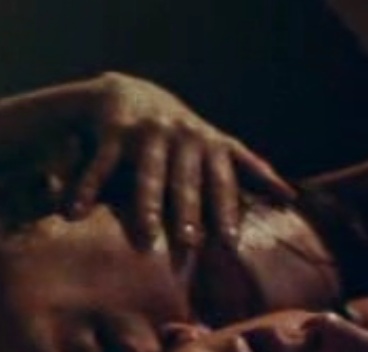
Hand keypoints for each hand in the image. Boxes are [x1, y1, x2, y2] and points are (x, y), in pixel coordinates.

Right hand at [67, 72, 292, 264]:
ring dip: (146, 206)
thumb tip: (290, 196)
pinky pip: (102, 165)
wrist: (127, 92)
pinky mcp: (114, 132)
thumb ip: (246, 169)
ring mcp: (147, 133)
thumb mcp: (214, 144)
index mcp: (208, 143)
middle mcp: (181, 135)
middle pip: (185, 181)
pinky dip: (88, 189)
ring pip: (147, 175)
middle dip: (188, 210)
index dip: (226, 209)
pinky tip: (76, 213)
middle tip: (190, 242)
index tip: (229, 241)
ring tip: (146, 237)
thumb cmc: (180, 133)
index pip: (222, 180)